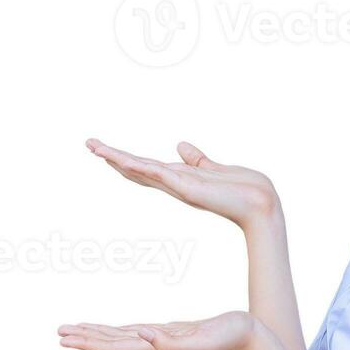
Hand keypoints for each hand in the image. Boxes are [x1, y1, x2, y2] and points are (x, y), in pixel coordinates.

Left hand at [58, 311, 259, 349]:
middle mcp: (156, 347)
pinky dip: (121, 330)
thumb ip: (172, 342)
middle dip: (85, 338)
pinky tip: (118, 330)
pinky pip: (138, 332)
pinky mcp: (173, 333)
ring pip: (123, 338)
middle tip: (59, 333)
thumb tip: (143, 336)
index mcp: (157, 348)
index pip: (114, 347)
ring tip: (77, 330)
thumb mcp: (200, 339)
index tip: (64, 340)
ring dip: (99, 335)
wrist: (253, 342)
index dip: (88, 343)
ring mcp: (164, 341)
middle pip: (112, 344)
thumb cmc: (231, 339)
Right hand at [85, 138, 280, 230]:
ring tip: (94, 147)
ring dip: (117, 158)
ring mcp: (178, 187)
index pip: (146, 167)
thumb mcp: (215, 169)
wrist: (260, 205)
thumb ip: (196, 160)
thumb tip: (180, 146)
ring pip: (141, 169)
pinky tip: (121, 159)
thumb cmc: (244, 190)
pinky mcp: (186, 187)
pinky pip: (157, 173)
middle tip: (89, 144)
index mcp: (180, 180)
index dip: (126, 158)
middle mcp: (175, 185)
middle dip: (112, 157)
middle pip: (136, 169)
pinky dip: (139, 166)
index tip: (105, 149)